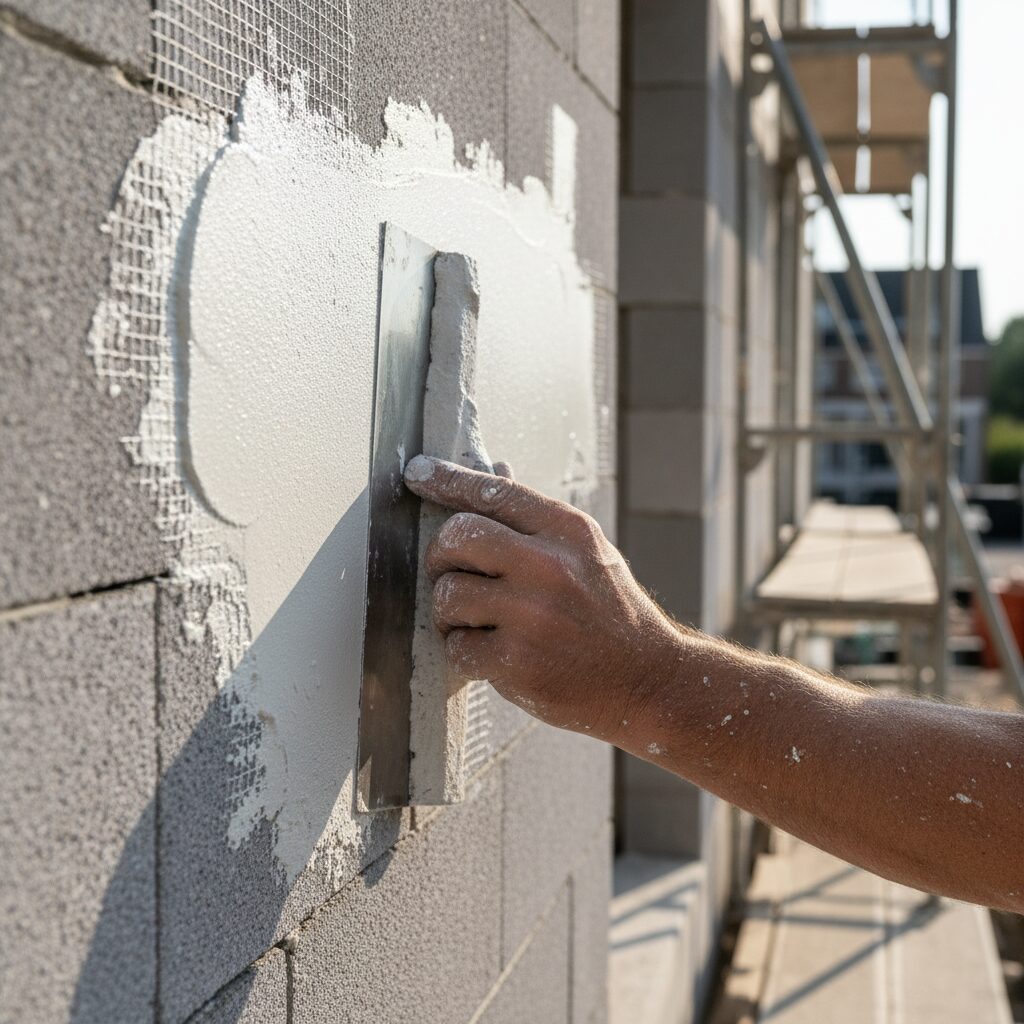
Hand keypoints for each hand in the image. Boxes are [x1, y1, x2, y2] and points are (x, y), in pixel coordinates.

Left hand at [402, 455, 683, 741]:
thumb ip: (536, 520)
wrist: (649, 680)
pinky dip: (465, 652)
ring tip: (479, 622)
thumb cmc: (610, 611)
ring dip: (451, 612)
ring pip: (448, 594)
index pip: (494, 491)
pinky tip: (493, 654)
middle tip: (453, 574)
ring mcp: (533, 616)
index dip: (447, 479)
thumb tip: (494, 470)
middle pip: (457, 537)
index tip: (418, 472)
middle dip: (442, 556)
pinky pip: (456, 646)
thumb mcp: (588, 553)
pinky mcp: (518, 663)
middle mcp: (550, 567)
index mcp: (568, 532)